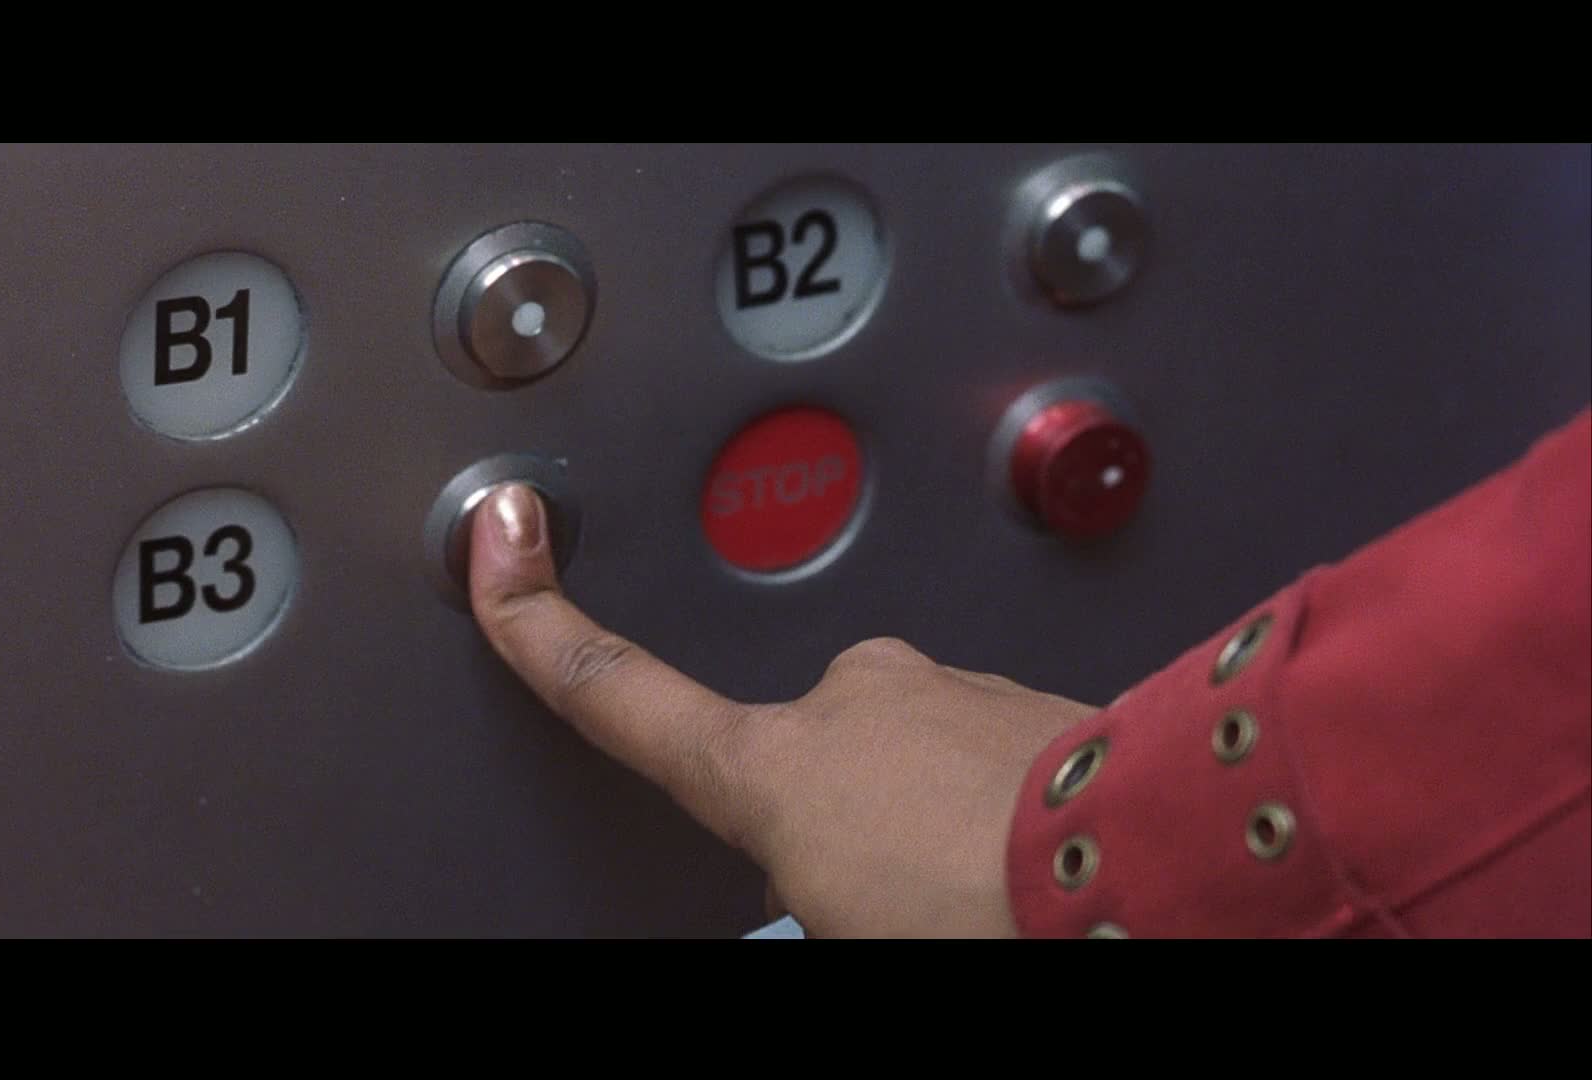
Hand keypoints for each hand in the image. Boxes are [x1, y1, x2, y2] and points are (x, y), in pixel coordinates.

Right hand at [466, 483, 1099, 937]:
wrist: (1158, 873)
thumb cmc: (994, 918)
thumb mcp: (843, 929)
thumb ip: (802, 886)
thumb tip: (816, 881)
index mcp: (775, 767)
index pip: (620, 691)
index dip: (540, 625)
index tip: (499, 547)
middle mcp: (851, 700)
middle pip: (802, 759)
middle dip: (837, 822)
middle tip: (904, 905)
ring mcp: (947, 688)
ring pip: (906, 757)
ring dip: (933, 821)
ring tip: (990, 896)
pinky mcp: (1033, 694)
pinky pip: (990, 751)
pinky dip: (1005, 803)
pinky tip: (1043, 860)